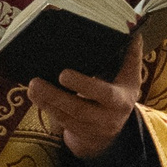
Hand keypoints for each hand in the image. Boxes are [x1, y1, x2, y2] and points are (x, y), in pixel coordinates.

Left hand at [28, 35, 143, 160]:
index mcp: (121, 100)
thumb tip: (135, 34)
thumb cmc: (119, 93)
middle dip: (56, 96)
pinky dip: (46, 108)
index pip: (104, 94)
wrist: (114, 130)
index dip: (84, 85)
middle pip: (79, 109)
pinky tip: (35, 96)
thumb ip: (131, 57)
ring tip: (31, 86)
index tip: (63, 74)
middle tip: (36, 82)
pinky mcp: (77, 133)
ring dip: (46, 102)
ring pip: (66, 117)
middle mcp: (107, 117)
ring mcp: (90, 128)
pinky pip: (60, 121)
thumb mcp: (130, 79)